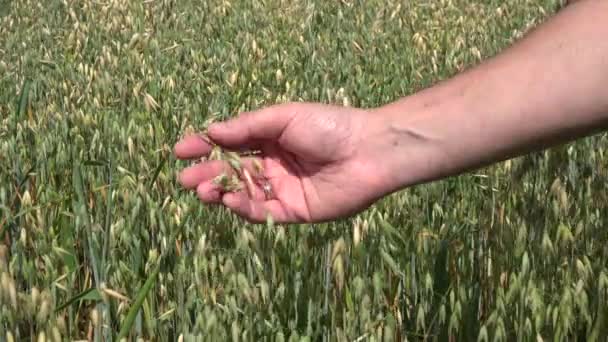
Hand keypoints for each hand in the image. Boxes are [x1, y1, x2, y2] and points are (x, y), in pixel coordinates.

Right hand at [174, 102, 394, 222]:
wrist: (368, 152)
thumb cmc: (328, 126)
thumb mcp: (283, 118)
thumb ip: (247, 127)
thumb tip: (212, 130)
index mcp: (271, 138)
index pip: (231, 144)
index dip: (205, 147)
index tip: (180, 150)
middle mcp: (274, 164)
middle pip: (232, 171)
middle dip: (206, 174)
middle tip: (184, 178)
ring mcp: (282, 189)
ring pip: (243, 194)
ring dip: (220, 193)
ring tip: (201, 190)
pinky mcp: (294, 211)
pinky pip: (263, 212)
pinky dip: (244, 208)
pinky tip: (229, 199)